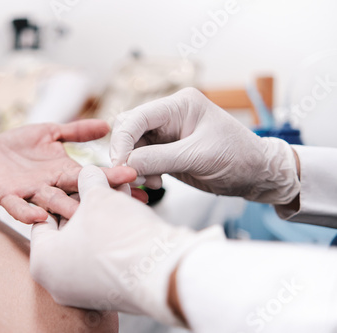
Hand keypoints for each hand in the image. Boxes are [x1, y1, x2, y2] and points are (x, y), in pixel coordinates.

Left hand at [0, 119, 136, 222]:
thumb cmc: (18, 144)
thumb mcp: (51, 132)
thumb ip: (78, 131)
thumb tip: (108, 125)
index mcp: (64, 172)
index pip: (92, 176)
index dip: (112, 178)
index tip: (137, 180)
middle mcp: (52, 186)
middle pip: (78, 193)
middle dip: (98, 199)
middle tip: (121, 206)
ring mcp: (30, 193)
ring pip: (52, 203)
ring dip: (68, 209)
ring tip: (86, 216)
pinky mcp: (7, 196)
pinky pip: (18, 207)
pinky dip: (27, 213)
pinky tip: (39, 217)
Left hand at [30, 165, 224, 324]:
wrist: (163, 276)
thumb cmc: (120, 235)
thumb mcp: (99, 197)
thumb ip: (88, 181)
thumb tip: (88, 173)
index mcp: (42, 261)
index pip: (44, 220)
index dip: (64, 195)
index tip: (79, 186)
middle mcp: (56, 284)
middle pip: (67, 233)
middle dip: (86, 208)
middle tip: (103, 189)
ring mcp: (80, 295)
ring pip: (87, 247)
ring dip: (102, 222)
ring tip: (122, 198)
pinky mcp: (105, 299)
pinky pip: (102, 264)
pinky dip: (111, 242)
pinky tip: (129, 221)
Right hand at [110, 87, 300, 203]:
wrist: (258, 174)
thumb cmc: (239, 158)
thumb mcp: (199, 157)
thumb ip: (159, 159)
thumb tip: (126, 164)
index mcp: (179, 105)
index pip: (137, 117)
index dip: (122, 141)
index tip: (120, 165)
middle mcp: (169, 116)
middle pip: (128, 129)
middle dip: (126, 154)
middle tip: (131, 177)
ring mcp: (166, 134)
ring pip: (132, 147)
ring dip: (134, 167)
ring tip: (149, 183)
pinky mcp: (166, 151)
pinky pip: (141, 159)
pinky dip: (142, 173)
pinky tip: (155, 183)